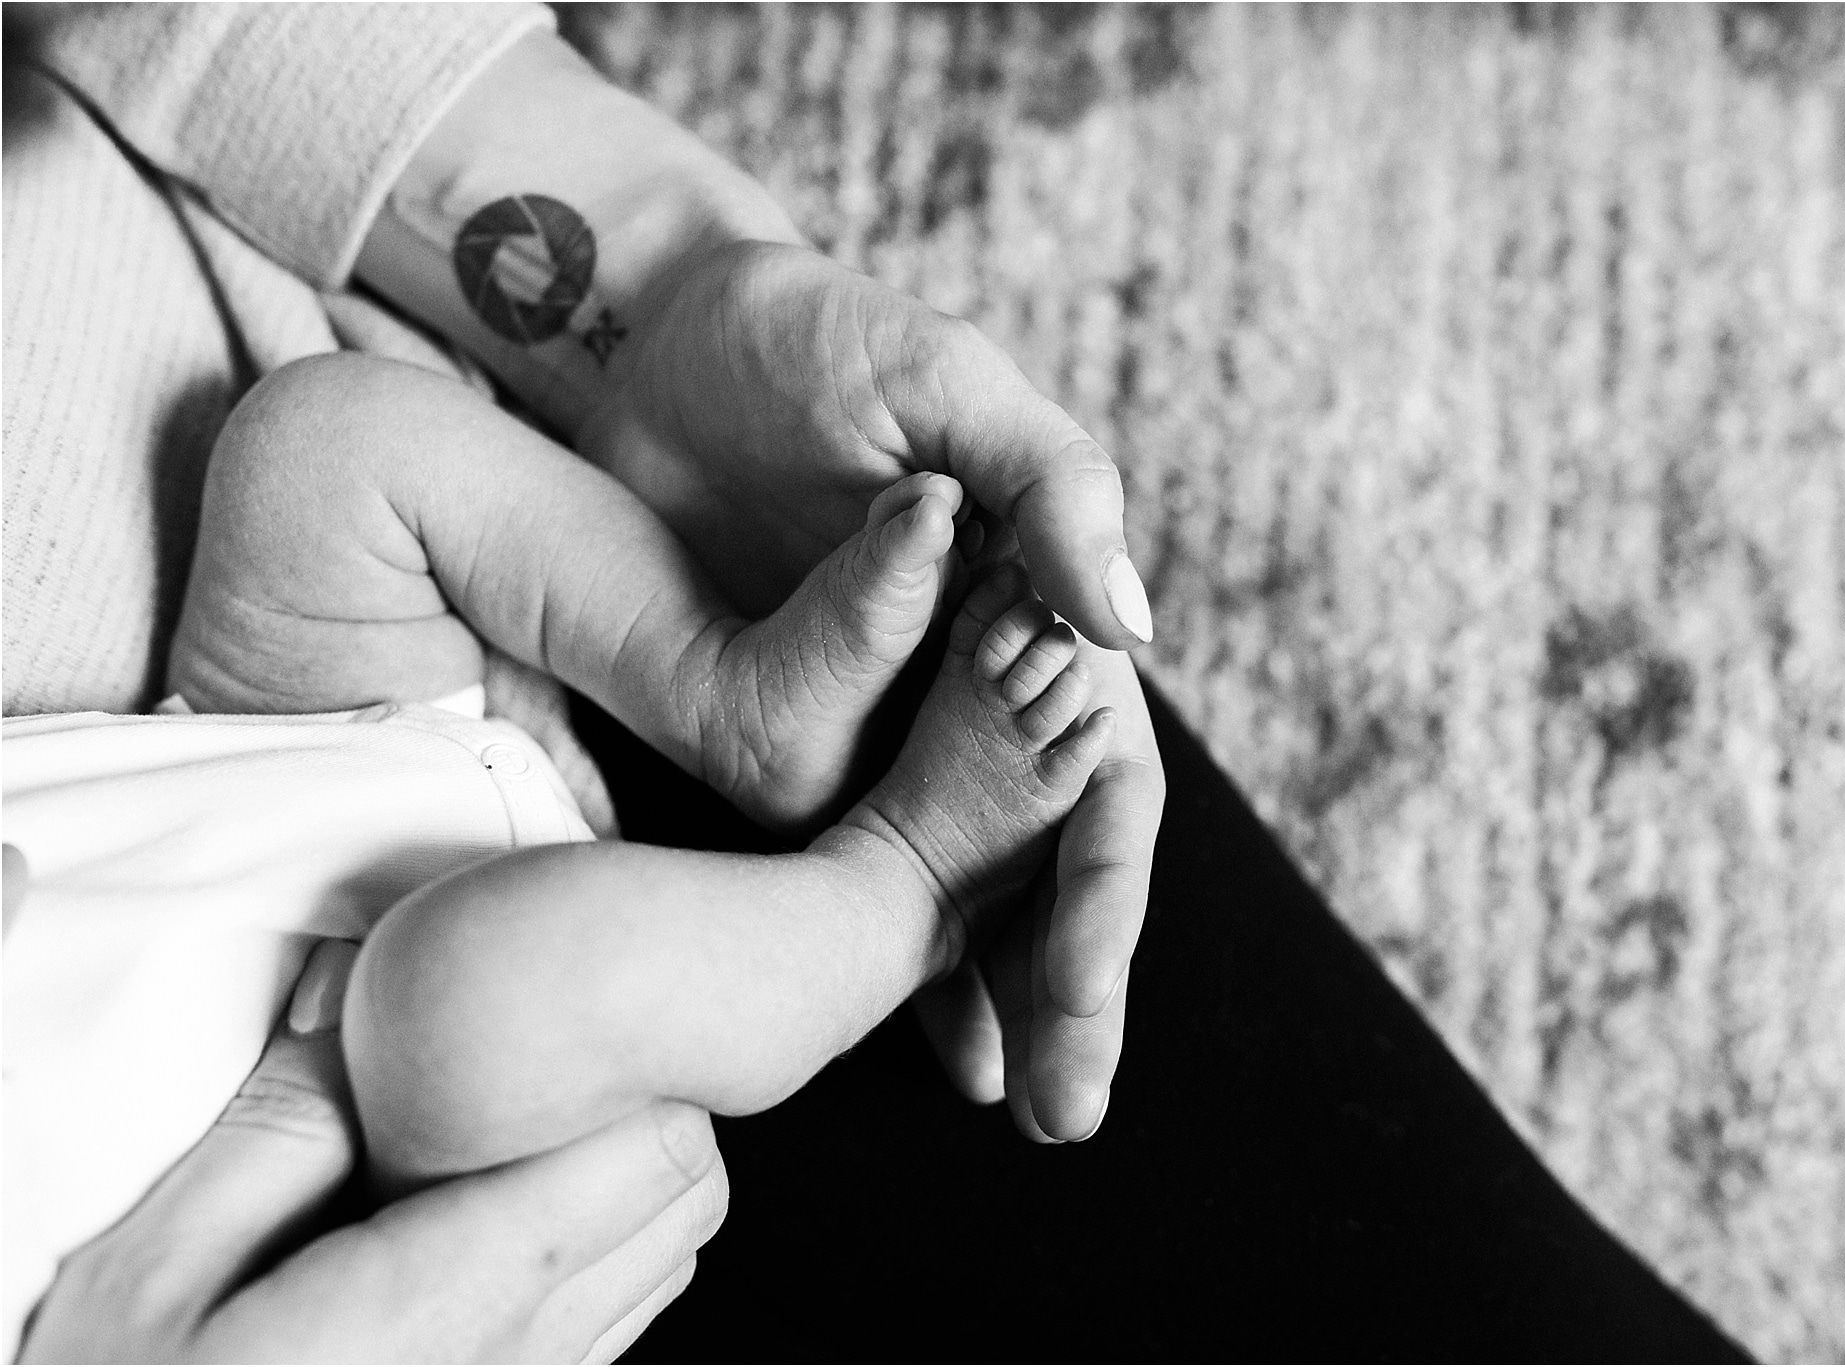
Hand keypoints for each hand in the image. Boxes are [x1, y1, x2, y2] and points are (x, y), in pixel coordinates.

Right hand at [19, 942, 726, 1362]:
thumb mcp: (162, 1259)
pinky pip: (617, 1310)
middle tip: (520, 1070)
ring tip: (493, 1140)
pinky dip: (592, 1243)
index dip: (622, 1064)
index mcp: (452, 1305)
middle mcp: (522, 1363)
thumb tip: (364, 984)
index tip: (546, 1025)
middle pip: (689, 1188)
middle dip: (632, 1105)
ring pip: (670, 1249)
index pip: (658, 1148)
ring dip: (615, 1175)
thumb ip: (285, 1118)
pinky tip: (483, 1216)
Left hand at [580, 245, 1163, 1137]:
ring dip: (983, 998)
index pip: (1099, 778)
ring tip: (1016, 1103)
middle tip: (1063, 1107)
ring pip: (951, 888)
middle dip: (1062, 984)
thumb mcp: (944, 376)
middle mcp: (969, 695)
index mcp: (1033, 616)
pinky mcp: (772, 741)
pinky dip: (859, 952)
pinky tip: (904, 1041)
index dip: (1101, 886)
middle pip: (1040, 863)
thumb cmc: (815, 337)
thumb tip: (1135, 631)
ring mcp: (877, 730)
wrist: (655, 338)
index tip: (1086, 983)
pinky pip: (824, 863)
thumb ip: (1053, 485)